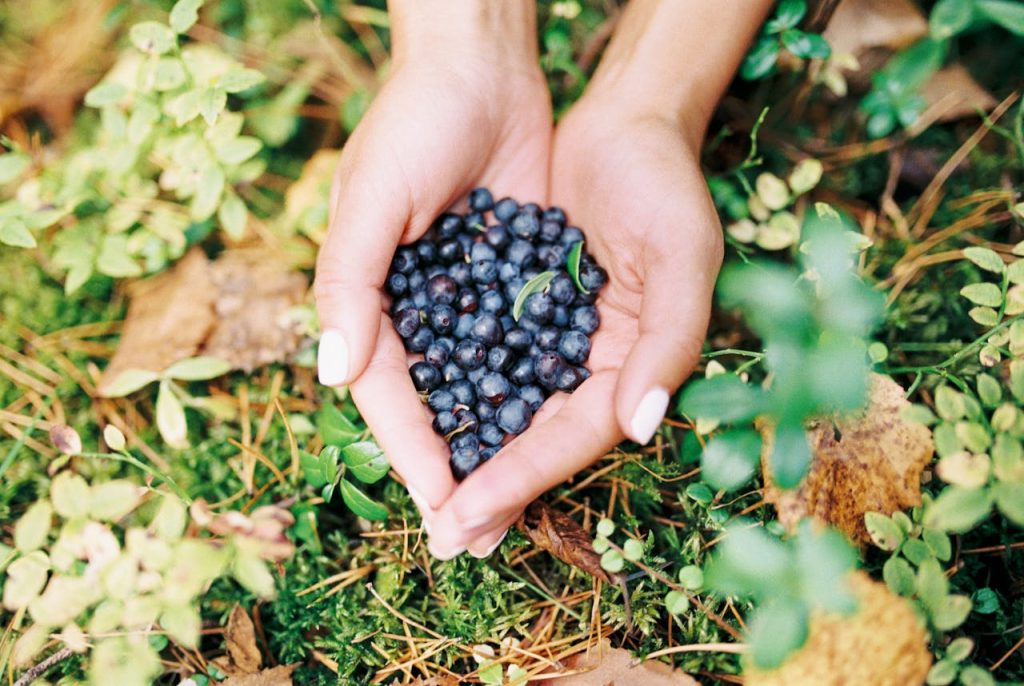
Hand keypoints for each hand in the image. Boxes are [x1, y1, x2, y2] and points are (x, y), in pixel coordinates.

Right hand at [315, 7, 551, 515]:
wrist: (482, 69)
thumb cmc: (413, 125)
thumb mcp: (371, 199)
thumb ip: (349, 285)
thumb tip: (333, 372)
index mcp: (370, 302)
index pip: (389, 396)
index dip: (413, 454)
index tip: (443, 509)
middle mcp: (417, 311)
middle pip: (437, 407)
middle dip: (459, 471)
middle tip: (479, 537)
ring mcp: (468, 301)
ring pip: (485, 392)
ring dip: (501, 448)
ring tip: (520, 506)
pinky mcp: (515, 282)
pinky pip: (525, 351)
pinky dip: (537, 394)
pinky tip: (560, 435)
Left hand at [425, 95, 723, 558]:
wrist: (625, 122)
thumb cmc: (664, 186)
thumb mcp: (683, 257)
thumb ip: (669, 344)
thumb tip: (639, 429)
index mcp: (632, 364)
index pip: (575, 435)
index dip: (524, 477)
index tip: (468, 517)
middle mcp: (591, 363)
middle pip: (536, 437)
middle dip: (492, 488)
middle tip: (445, 539)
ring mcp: (550, 337)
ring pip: (503, 408)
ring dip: (466, 454)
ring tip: (425, 501)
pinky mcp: (515, 305)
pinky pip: (478, 357)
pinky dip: (450, 391)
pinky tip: (415, 421)